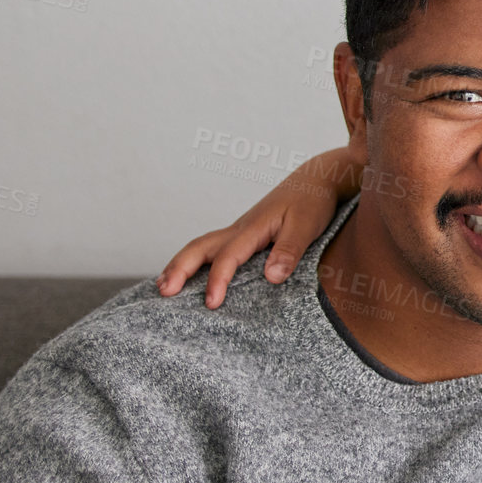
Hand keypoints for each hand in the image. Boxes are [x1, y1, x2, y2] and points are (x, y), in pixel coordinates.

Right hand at [156, 147, 360, 308]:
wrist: (318, 179)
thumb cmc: (313, 201)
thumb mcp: (307, 226)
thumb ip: (289, 250)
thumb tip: (271, 278)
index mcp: (253, 228)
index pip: (228, 256)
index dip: (218, 280)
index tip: (211, 303)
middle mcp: (240, 229)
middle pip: (199, 247)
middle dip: (179, 269)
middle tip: (163, 292)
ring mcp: (240, 232)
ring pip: (202, 246)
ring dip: (181, 264)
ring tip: (164, 286)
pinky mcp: (246, 235)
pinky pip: (214, 249)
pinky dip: (196, 261)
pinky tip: (192, 276)